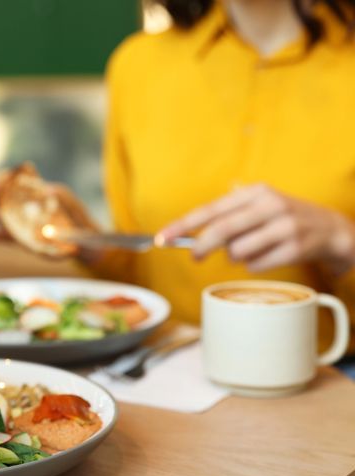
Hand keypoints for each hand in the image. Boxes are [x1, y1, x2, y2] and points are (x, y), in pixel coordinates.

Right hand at [0, 181, 102, 263]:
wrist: (85, 241)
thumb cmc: (75, 217)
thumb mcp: (70, 201)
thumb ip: (60, 194)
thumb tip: (47, 189)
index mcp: (29, 193)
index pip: (10, 182)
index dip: (2, 181)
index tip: (0, 183)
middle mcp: (19, 206)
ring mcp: (16, 223)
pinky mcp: (16, 239)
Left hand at [158, 184, 354, 273]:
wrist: (329, 228)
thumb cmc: (281, 218)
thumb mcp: (258, 206)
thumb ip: (227, 217)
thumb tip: (190, 237)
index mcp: (254, 192)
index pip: (210, 209)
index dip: (184, 225)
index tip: (163, 237)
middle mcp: (270, 205)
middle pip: (222, 230)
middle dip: (202, 246)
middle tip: (195, 256)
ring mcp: (284, 227)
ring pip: (238, 251)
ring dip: (234, 257)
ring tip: (247, 250)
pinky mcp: (294, 248)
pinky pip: (256, 265)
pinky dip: (252, 265)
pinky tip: (265, 257)